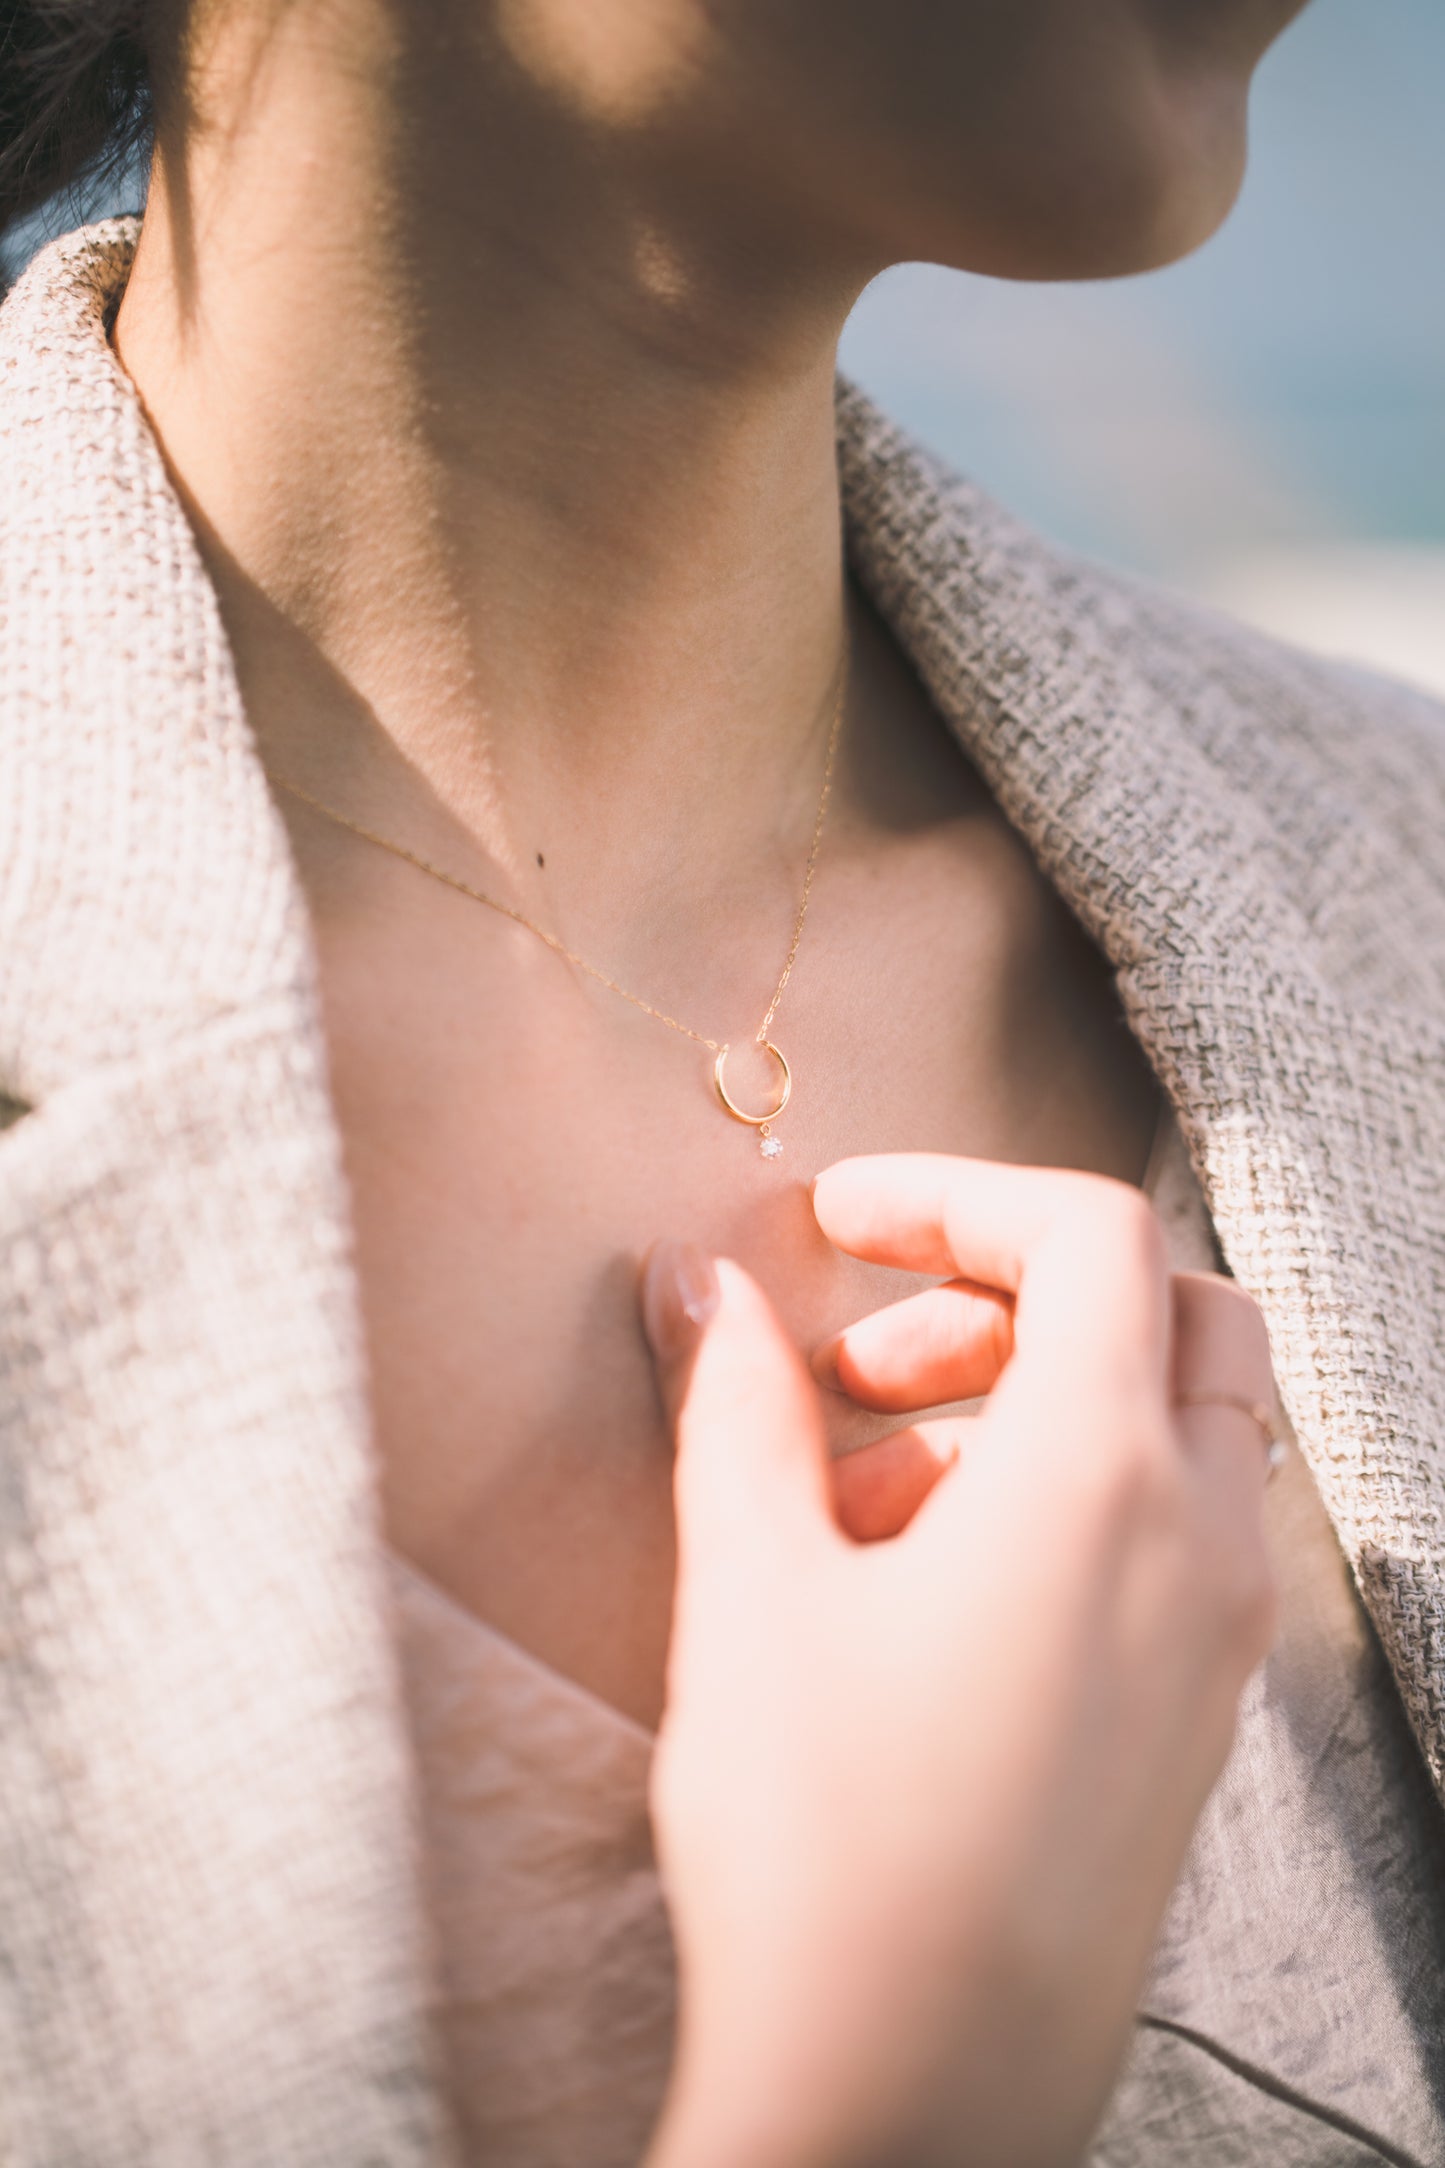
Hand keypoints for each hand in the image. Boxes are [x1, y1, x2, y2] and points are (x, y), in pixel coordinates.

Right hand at [641, 1155, 1277, 2167]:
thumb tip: (696, 1280)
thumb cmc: (826, 1845)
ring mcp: (1214, 1643)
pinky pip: (1163, 1544)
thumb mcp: (752, 1589)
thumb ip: (732, 1403)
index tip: (838, 1217)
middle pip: (1170, 1316)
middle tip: (863, 1364)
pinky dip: (1058, 1503)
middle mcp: (1200, 1546)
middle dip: (1009, 1295)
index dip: (957, 1194)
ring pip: (1169, 1433)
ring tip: (861, 1483)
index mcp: (1107, 1480)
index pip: (1093, 1235)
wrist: (905, 2105)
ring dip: (1027, 1403)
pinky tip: (911, 1587)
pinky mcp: (1191, 1721)